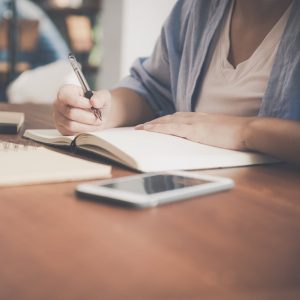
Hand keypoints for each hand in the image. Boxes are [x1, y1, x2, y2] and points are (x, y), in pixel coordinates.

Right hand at [53, 85, 111, 134]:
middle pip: (70, 113)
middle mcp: (58, 104)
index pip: (66, 96)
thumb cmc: (99, 104)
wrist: (100, 116)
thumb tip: (94, 101)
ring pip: (71, 125)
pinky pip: (72, 133)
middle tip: (97, 117)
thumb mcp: (103, 97)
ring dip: (87, 126)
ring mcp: (59, 117)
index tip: (91, 105)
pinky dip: (84, 131)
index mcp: (66, 91)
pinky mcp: (62, 129)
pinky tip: (90, 127)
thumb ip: (100, 97)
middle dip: (88, 117)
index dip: (79, 102)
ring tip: (95, 122)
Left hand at [136, 112, 254, 149]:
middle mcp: (194, 117)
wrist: (247, 130)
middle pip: (169, 118)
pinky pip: (171, 128)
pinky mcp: (195, 130)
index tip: (155, 124)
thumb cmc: (236, 133)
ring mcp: (194, 122)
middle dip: (154, 122)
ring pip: (167, 121)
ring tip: (140, 128)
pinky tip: (149, 129)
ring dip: (152, 124)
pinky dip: (158, 127)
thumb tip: (200, 138)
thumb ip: (207, 132)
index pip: (177, 118)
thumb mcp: (217, 131)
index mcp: (200, 118)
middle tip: (141, 126)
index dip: (164, 121)